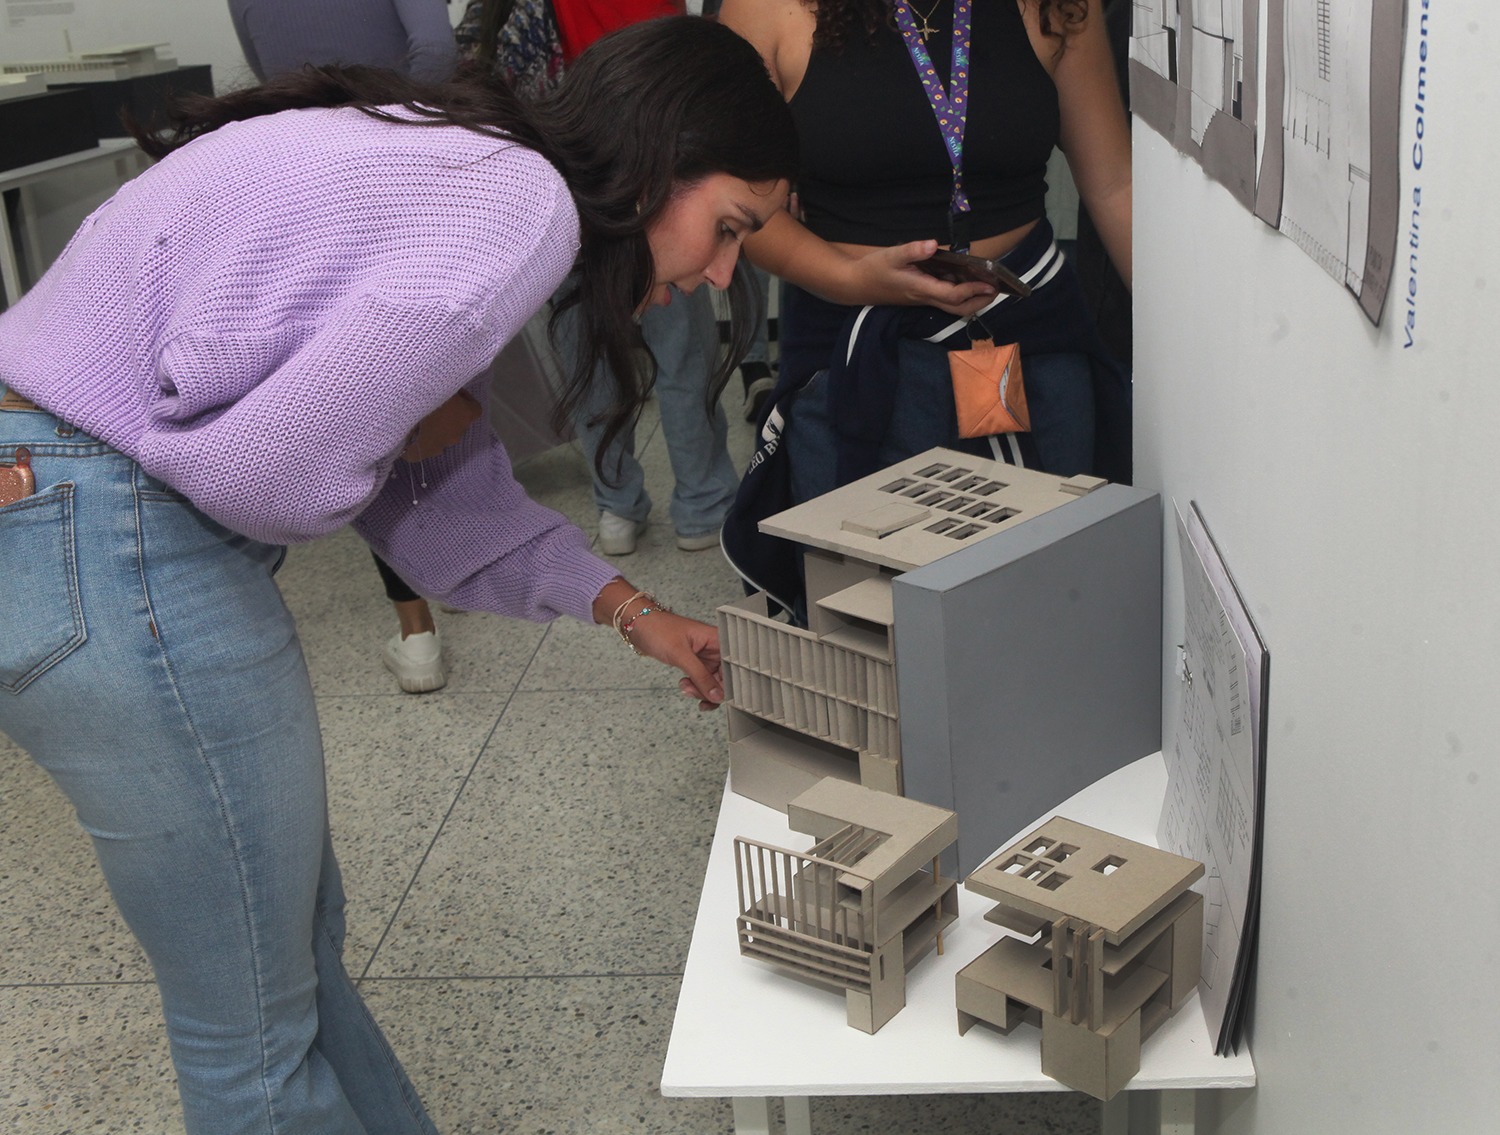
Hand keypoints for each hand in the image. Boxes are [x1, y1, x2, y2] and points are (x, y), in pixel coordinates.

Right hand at [403, 389, 481, 461]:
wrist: (400, 416)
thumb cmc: (424, 395)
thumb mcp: (441, 384)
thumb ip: (449, 388)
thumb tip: (450, 388)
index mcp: (465, 415)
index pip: (475, 408)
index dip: (465, 400)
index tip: (453, 394)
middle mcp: (457, 434)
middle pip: (458, 424)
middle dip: (449, 415)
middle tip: (434, 405)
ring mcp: (440, 446)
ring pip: (442, 436)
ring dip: (435, 429)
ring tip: (420, 419)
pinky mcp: (423, 454)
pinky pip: (425, 446)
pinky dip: (420, 439)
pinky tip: (410, 431)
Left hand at [624, 610, 724, 710]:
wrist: (638, 625)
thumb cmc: (658, 628)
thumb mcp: (680, 654)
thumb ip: (700, 676)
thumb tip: (717, 696)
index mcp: (717, 639)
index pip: (735, 666)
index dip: (730, 683)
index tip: (720, 695)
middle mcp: (715, 648)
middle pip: (726, 678)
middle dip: (711, 689)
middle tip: (696, 692)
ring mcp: (706, 657)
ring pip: (714, 683)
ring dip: (701, 690)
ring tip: (686, 686)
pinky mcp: (696, 664)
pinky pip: (703, 681)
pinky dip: (696, 688)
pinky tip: (686, 686)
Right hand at [848, 240, 998, 315]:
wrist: (856, 285)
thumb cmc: (873, 270)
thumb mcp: (890, 256)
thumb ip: (912, 250)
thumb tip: (933, 244)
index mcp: (921, 288)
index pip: (952, 295)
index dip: (973, 290)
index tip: (989, 282)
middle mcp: (925, 297)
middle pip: (958, 308)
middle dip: (979, 302)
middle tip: (996, 289)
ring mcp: (923, 298)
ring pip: (953, 306)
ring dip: (972, 300)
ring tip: (987, 287)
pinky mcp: (920, 295)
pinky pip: (945, 299)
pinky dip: (960, 294)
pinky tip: (966, 281)